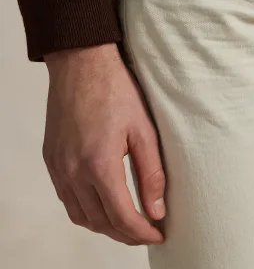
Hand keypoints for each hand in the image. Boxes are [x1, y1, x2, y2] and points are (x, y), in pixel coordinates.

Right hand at [42, 43, 165, 245]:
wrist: (81, 63)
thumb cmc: (116, 89)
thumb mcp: (143, 129)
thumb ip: (151, 172)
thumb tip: (157, 210)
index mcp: (99, 164)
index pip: (121, 216)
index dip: (142, 233)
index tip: (158, 235)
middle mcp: (72, 171)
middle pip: (99, 222)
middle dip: (125, 234)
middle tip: (146, 231)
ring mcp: (57, 166)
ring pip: (80, 215)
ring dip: (104, 225)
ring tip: (127, 222)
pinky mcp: (51, 158)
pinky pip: (66, 198)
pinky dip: (85, 210)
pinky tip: (102, 203)